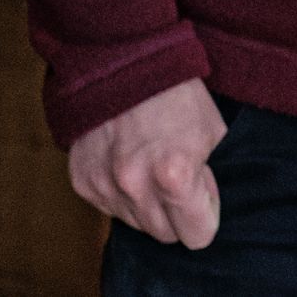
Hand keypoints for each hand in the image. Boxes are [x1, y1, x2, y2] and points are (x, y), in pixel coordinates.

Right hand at [67, 78, 224, 248]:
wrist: (124, 60)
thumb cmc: (177, 93)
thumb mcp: (213, 131)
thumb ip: (209, 179)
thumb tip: (201, 211)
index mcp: (174, 175)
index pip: (197, 236)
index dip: (205, 215)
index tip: (203, 196)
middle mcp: (135, 186)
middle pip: (165, 235)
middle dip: (177, 213)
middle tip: (180, 175)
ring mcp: (104, 186)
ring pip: (136, 224)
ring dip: (148, 204)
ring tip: (152, 163)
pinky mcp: (82, 182)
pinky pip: (109, 208)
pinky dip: (122, 193)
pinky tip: (128, 161)